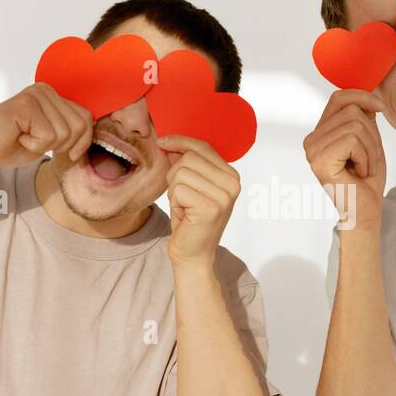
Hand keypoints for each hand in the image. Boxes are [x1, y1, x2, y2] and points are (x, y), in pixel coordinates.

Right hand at [0, 83, 93, 168]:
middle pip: (79, 126)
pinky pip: (47, 136)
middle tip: (36, 142)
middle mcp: (45, 89)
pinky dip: (33, 146)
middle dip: (62, 145)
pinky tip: (18, 136)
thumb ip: (71, 131)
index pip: (87, 118)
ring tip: (24, 137)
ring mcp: (35, 94)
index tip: (68, 153)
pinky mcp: (25, 105)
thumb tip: (94, 133)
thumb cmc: (11, 144)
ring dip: (44, 145)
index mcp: (54, 95)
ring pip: (64, 133)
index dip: (82, 141)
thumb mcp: (51, 138)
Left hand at [160, 135, 240, 267]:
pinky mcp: (211, 208)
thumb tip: (168, 141)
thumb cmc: (190, 220)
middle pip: (189, 158)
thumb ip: (186, 163)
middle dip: (175, 175)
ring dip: (174, 190)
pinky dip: (174, 202)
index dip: (180, 142)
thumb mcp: (191, 186)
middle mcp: (233, 184)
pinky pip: (178, 190)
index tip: (162, 141)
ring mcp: (224, 196)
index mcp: (232, 176)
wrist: (193, 254)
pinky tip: (184, 215)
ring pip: (181, 173)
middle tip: (181, 197)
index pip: (204, 147)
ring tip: (184, 206)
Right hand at [303, 89, 386, 231]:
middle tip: (368, 159)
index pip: (338, 97)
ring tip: (363, 167)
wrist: (365, 210)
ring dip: (370, 148)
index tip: (380, 108)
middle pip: (351, 111)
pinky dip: (365, 157)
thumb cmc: (367, 179)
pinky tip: (359, 173)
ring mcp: (313, 150)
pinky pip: (353, 140)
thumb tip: (367, 94)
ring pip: (355, 125)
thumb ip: (363, 118)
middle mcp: (312, 140)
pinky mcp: (320, 160)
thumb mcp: (369, 140)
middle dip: (371, 134)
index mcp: (321, 133)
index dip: (362, 96)